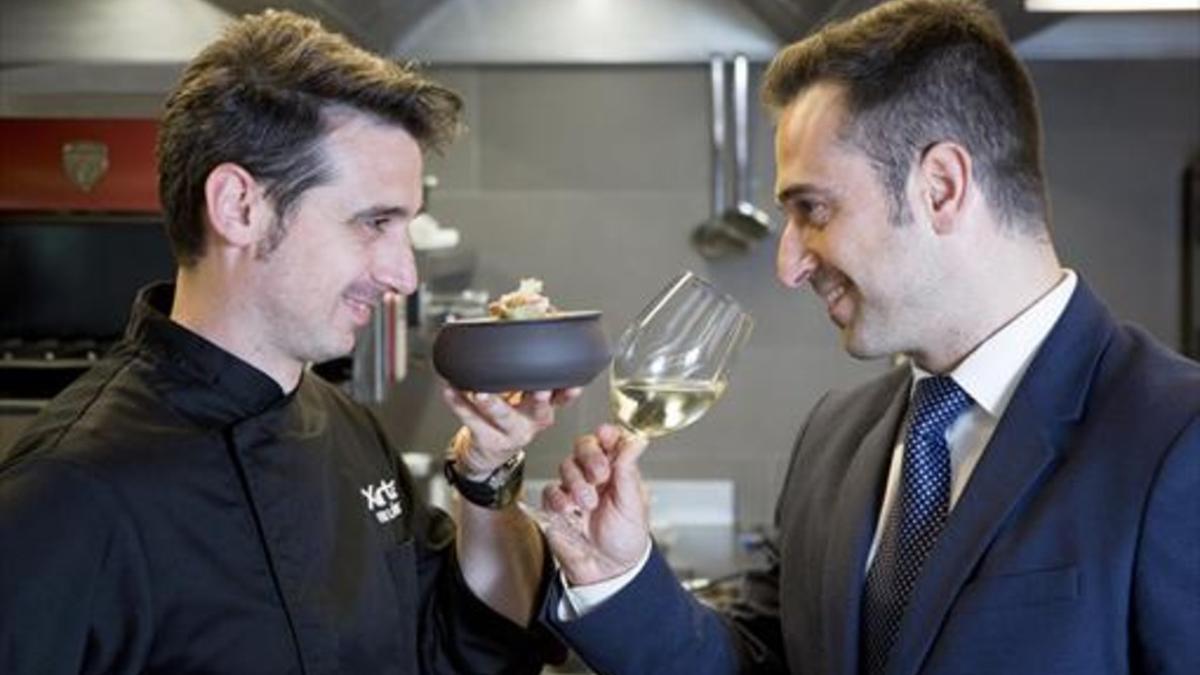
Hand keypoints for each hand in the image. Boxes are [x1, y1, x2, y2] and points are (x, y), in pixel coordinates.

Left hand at [441, 387, 580, 477]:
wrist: (488, 453)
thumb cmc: (510, 419)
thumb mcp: (527, 401)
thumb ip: (531, 374)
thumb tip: (530, 323)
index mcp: (543, 409)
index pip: (561, 398)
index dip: (568, 392)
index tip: (572, 384)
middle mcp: (531, 422)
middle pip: (537, 409)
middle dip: (540, 398)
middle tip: (538, 388)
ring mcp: (509, 433)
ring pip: (501, 416)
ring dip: (492, 403)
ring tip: (481, 392)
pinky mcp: (487, 438)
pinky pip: (470, 418)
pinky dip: (458, 403)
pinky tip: (450, 389)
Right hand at [541, 424, 650, 585]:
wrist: (607, 572)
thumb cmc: (625, 541)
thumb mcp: (633, 505)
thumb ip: (629, 470)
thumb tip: (637, 440)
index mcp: (618, 471)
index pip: (610, 441)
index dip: (607, 434)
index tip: (606, 435)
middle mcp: (595, 475)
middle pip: (585, 446)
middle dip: (590, 456)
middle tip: (599, 474)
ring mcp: (575, 488)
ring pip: (566, 465)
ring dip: (577, 482)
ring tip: (588, 504)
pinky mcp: (557, 505)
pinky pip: (550, 490)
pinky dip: (558, 498)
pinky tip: (570, 510)